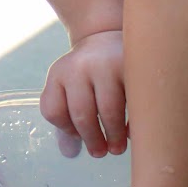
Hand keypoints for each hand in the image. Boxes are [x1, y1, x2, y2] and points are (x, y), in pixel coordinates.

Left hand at [40, 30, 126, 158]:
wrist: (113, 33)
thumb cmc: (91, 71)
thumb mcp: (72, 86)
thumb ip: (67, 117)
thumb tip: (69, 153)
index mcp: (59, 73)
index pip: (53, 109)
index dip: (66, 129)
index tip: (79, 138)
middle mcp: (79, 66)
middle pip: (81, 113)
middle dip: (92, 139)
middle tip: (100, 153)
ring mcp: (105, 64)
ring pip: (108, 110)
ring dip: (114, 135)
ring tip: (117, 148)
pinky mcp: (131, 66)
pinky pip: (132, 102)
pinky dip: (134, 121)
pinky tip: (133, 130)